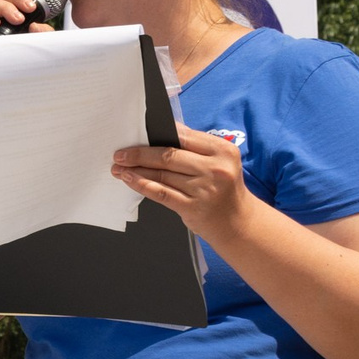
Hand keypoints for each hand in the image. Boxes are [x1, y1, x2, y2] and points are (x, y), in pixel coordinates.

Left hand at [112, 125, 252, 239]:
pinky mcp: (193, 208)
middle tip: (120, 154)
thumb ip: (194, 148)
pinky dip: (142, 185)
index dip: (157, 135)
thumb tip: (159, 135)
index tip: (138, 135)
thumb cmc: (223, 189)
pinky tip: (130, 180)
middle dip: (139, 154)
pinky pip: (161, 193)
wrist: (238, 223)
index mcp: (222, 150)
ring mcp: (205, 189)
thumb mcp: (218, 162)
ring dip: (136, 170)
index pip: (183, 136)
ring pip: (162, 175)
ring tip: (120, 168)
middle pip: (169, 156)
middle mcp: (216, 169)